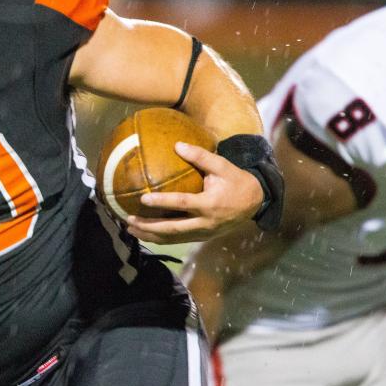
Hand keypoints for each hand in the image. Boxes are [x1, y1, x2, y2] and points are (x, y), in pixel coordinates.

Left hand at [123, 142, 262, 243]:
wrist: (255, 203)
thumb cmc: (236, 182)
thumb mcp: (223, 166)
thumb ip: (201, 156)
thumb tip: (177, 145)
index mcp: (210, 204)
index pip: (182, 204)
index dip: (162, 202)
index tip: (143, 199)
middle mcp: (205, 222)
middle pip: (173, 229)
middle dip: (149, 226)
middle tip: (129, 220)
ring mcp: (204, 233)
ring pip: (173, 238)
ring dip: (151, 236)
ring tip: (130, 230)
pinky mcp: (202, 237)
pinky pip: (178, 240)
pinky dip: (161, 238)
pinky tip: (145, 234)